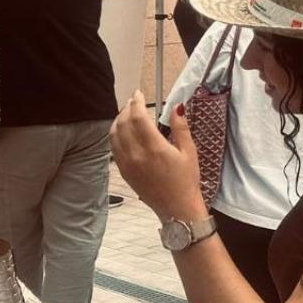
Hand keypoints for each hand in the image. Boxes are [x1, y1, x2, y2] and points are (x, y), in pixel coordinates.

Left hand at [110, 92, 208, 221]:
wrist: (176, 207)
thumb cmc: (186, 180)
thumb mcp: (189, 152)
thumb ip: (181, 127)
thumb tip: (177, 107)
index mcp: (155, 148)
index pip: (138, 118)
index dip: (136, 103)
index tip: (139, 94)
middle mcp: (137, 155)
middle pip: (123, 123)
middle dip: (126, 108)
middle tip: (133, 101)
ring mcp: (127, 164)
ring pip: (114, 134)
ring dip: (118, 120)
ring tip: (126, 113)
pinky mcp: (123, 171)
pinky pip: (113, 147)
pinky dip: (115, 134)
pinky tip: (122, 130)